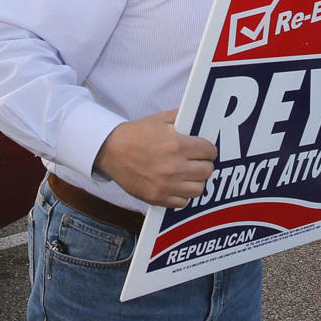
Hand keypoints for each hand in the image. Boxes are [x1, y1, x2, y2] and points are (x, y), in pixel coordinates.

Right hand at [94, 110, 216, 207]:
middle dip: (204, 164)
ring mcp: (166, 185)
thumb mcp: (160, 119)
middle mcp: (174, 167)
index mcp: (177, 145)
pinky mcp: (157, 198)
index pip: (209, 151)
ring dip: (196, 181)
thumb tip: (200, 117)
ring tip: (189, 174)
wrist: (110, 151)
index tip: (205, 150)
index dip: (208, 149)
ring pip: (199, 189)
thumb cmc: (135, 135)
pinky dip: (182, 195)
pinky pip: (183, 202)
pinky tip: (177, 185)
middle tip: (197, 161)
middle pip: (207, 170)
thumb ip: (182, 117)